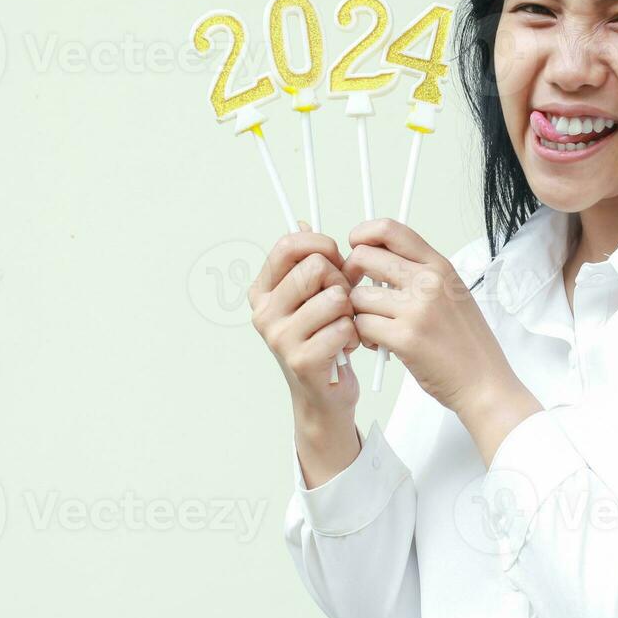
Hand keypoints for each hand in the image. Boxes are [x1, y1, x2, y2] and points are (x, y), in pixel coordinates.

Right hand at [250, 222, 362, 436]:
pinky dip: (354, 336)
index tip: (335, 257)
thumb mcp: (312, 297)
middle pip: (316, 267)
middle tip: (343, 301)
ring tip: (344, 327)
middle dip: (341, 280)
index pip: (288, 245)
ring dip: (350, 312)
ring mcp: (280, 337)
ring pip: (335, 298)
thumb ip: (309, 262)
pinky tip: (345, 348)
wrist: (323, 395)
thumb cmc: (322, 338)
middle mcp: (264, 312)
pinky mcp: (301, 360)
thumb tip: (302, 222)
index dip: (320, 244)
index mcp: (263, 291)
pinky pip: (344, 328)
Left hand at [343, 219, 518, 418]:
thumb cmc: (466, 343)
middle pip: (364, 257)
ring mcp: (417, 309)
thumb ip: (420, 274)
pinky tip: (379, 344)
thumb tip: (377, 259)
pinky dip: (363, 337)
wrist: (484, 382)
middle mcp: (429, 281)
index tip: (356, 247)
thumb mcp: (451, 294)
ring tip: (374, 328)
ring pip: (357, 296)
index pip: (390, 229)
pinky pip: (362, 325)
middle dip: (350, 277)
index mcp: (440, 266)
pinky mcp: (405, 338)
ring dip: (358, 314)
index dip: (363, 234)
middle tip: (358, 295)